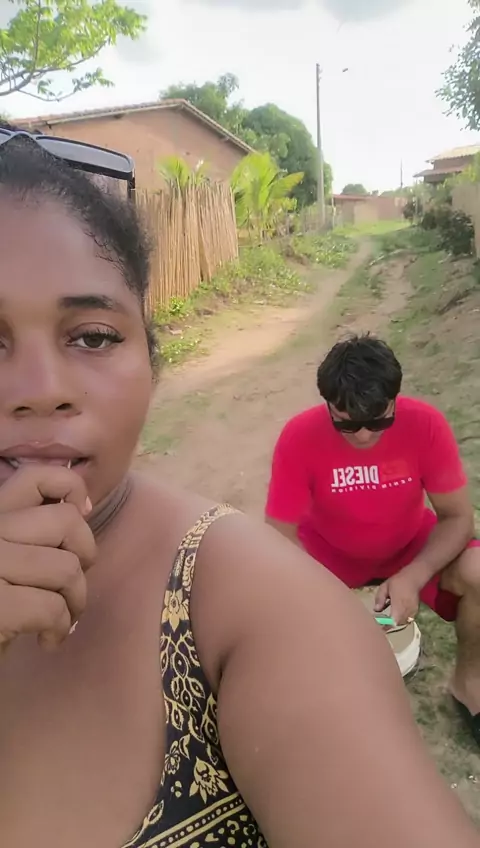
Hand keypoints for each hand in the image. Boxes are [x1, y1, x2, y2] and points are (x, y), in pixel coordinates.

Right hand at [0, 465, 95, 653]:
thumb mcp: (12, 559)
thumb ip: (36, 530)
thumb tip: (83, 506)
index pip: (38, 476)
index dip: (72, 491)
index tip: (81, 518)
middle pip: (66, 522)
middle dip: (84, 558)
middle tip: (69, 587)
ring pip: (66, 568)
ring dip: (75, 602)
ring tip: (60, 620)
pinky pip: (51, 608)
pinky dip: (59, 629)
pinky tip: (45, 640)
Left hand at [374, 570, 420, 626]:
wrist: (413, 578)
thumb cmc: (397, 581)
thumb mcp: (384, 587)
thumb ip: (379, 599)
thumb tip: (376, 610)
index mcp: (398, 603)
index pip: (393, 620)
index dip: (386, 625)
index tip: (380, 627)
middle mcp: (406, 609)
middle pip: (397, 623)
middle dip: (389, 624)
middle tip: (381, 623)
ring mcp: (412, 611)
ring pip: (403, 622)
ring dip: (395, 622)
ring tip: (387, 619)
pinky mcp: (415, 611)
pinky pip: (408, 619)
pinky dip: (401, 619)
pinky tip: (396, 614)